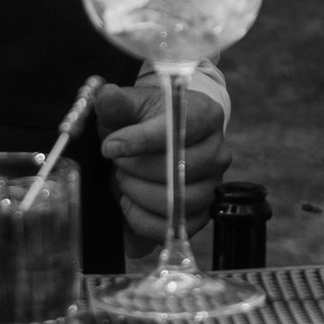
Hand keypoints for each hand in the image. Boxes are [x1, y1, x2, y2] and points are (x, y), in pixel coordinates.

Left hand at [91, 78, 226, 252]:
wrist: (152, 144)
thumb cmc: (143, 120)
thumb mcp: (129, 105)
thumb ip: (117, 101)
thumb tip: (106, 96)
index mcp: (206, 115)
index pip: (179, 129)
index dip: (141, 140)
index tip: (110, 146)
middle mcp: (218, 152)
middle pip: (180, 169)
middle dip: (137, 168)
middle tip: (116, 163)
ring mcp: (212, 186)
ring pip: (179, 201)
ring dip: (139, 193)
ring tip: (123, 180)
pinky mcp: (200, 215)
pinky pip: (173, 227)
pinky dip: (143, 220)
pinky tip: (129, 202)